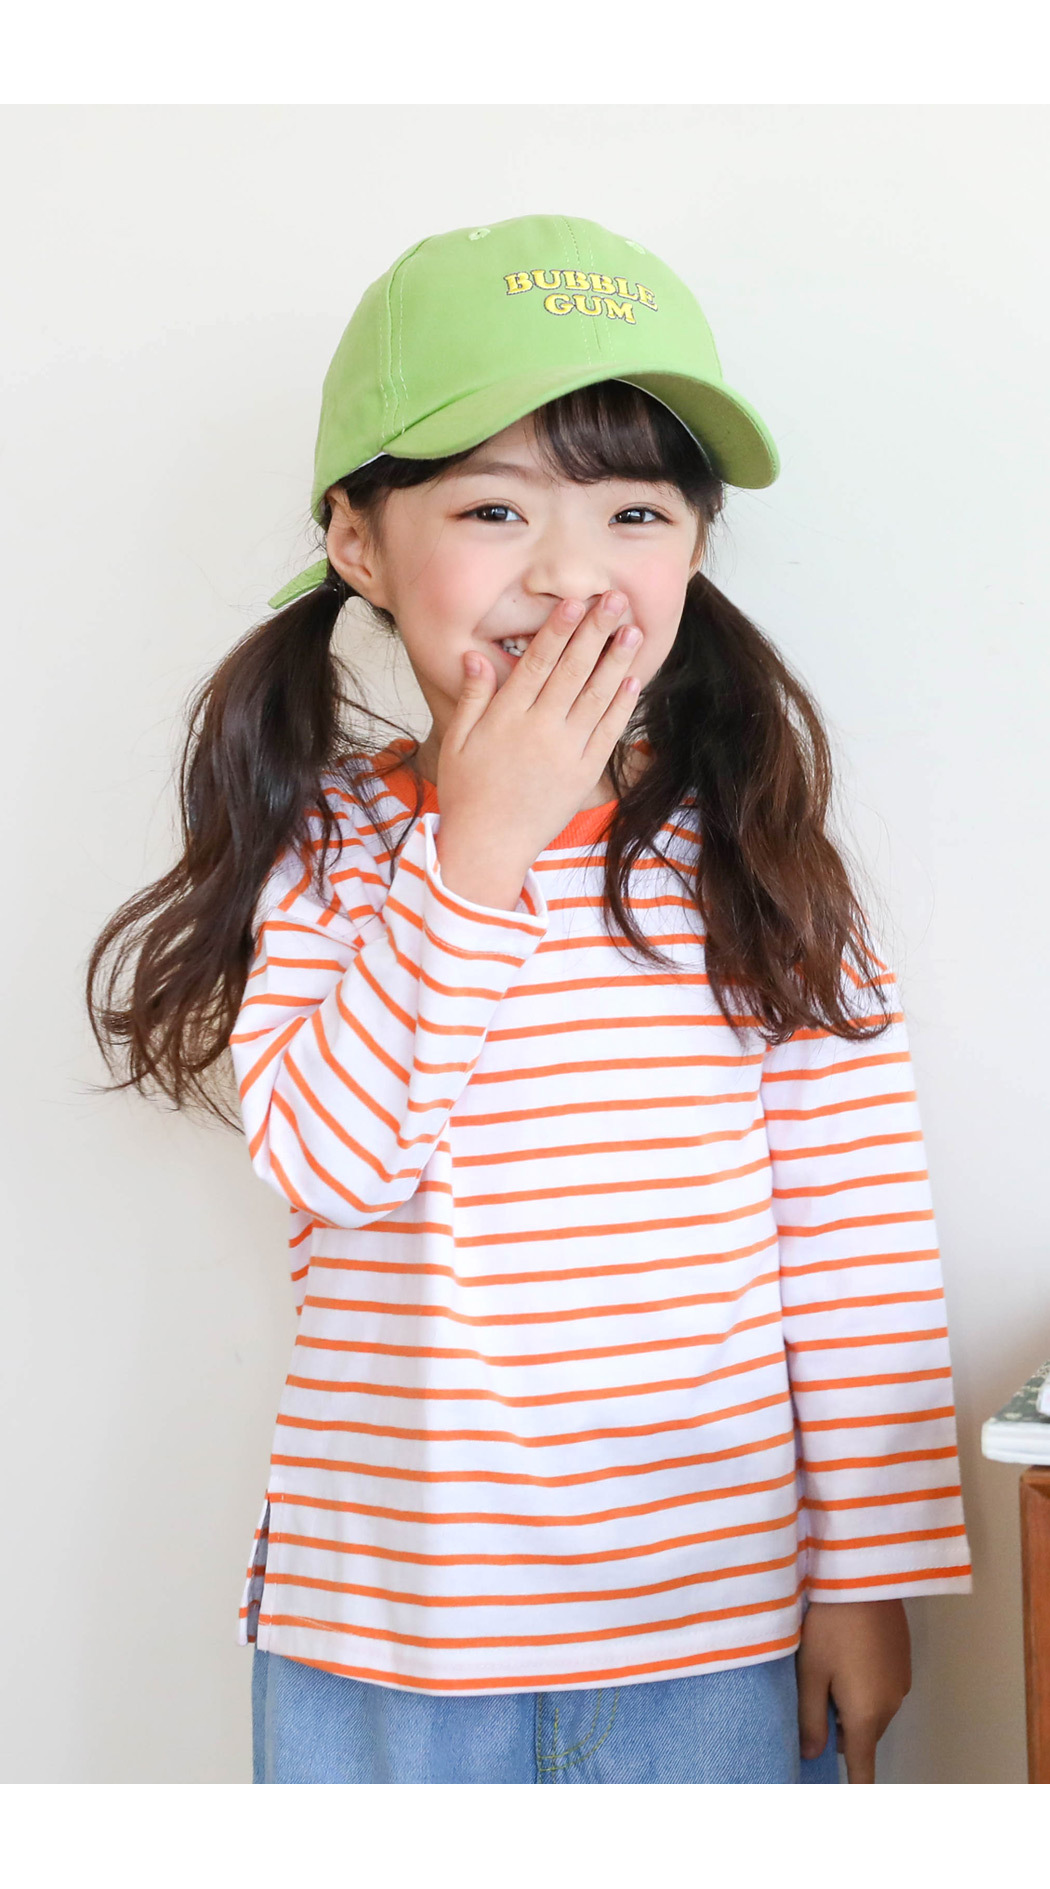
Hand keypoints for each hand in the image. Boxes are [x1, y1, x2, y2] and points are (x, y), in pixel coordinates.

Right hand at [436, 590, 642, 864]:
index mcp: (506, 718)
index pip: (537, 664)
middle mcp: (539, 730)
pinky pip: (607, 734)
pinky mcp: (583, 774)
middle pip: (573, 671)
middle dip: (595, 633)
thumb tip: (476, 655)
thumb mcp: (458, 741)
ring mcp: (565, 753)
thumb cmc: (467, 793)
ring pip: (596, 698)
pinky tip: (632, 682)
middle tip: (615, 601)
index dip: (558, 631)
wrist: (488, 846)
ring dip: (617, 662)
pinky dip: (621, 707)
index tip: (575, 603)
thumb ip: (472, 697)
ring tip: (632, 631)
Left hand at [796, 1599, 910, 1783]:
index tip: (849, 1799)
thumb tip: (812, 1755)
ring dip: (851, 1702)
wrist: (862, 1576)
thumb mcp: (810, 1673)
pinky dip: (865, 1682)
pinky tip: (847, 1651)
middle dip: (840, 1727)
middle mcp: (892, 1704)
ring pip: (873, 1710)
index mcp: (867, 1714)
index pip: (863, 1766)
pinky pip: (882, 1687)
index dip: (855, 1787)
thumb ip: (810, 1719)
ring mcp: (902, 1681)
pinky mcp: (903, 1659)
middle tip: (813, 1692)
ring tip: (827, 1666)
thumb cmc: (830, 1626)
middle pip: (863, 1735)